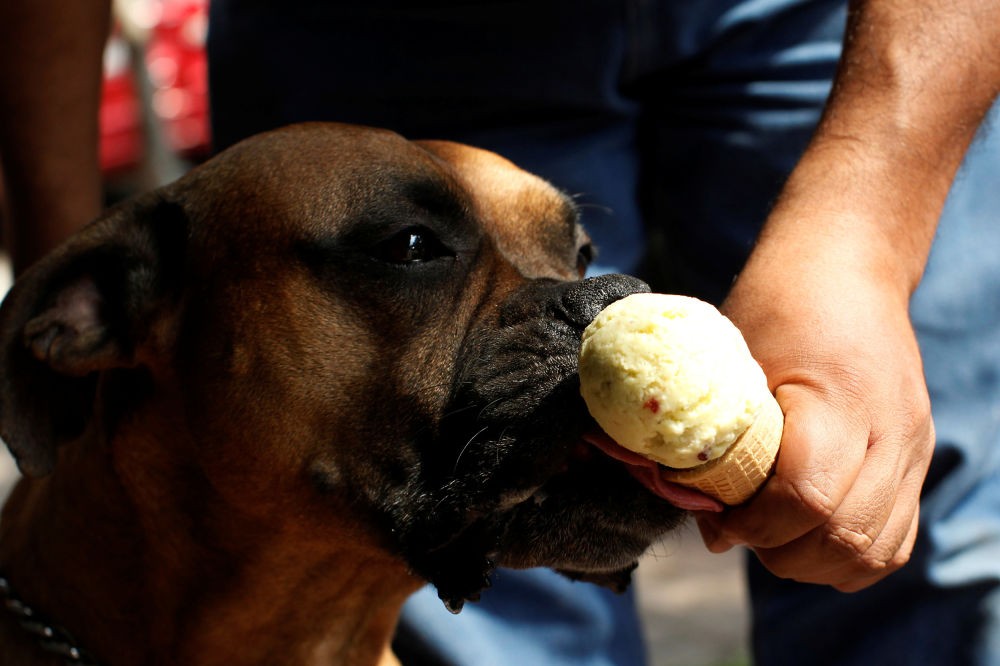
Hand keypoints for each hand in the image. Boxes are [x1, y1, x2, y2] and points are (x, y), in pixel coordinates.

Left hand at [695, 214, 934, 591]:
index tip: (715, 518)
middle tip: (736, 527)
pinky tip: (805, 536)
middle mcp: (890, 431)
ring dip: (812, 561)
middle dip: (778, 550)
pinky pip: (893, 540)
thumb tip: (704, 518)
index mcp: (839, 399)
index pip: (806, 499)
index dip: (753, 525)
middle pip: (843, 536)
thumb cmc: (776, 306)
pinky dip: (846, 555)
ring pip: (873, 552)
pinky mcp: (917, 459)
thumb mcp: (733, 360)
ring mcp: (913, 449)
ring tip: (769, 534)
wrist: (844, 268)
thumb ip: (717, 439)